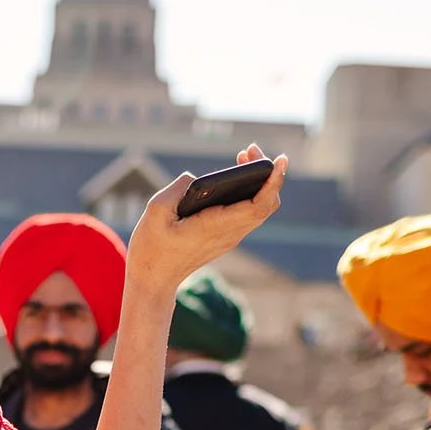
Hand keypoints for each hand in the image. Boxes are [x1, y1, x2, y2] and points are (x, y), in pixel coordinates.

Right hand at [127, 145, 286, 298]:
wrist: (154, 279)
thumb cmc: (152, 247)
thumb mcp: (156, 211)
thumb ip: (178, 188)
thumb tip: (195, 178)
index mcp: (215, 227)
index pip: (257, 206)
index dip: (273, 182)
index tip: (279, 161)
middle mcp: (229, 234)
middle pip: (266, 204)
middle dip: (267, 173)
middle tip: (250, 150)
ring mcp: (229, 238)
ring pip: (260, 209)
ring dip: (260, 181)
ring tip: (244, 156)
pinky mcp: (225, 237)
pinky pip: (249, 213)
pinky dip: (251, 192)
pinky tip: (237, 176)